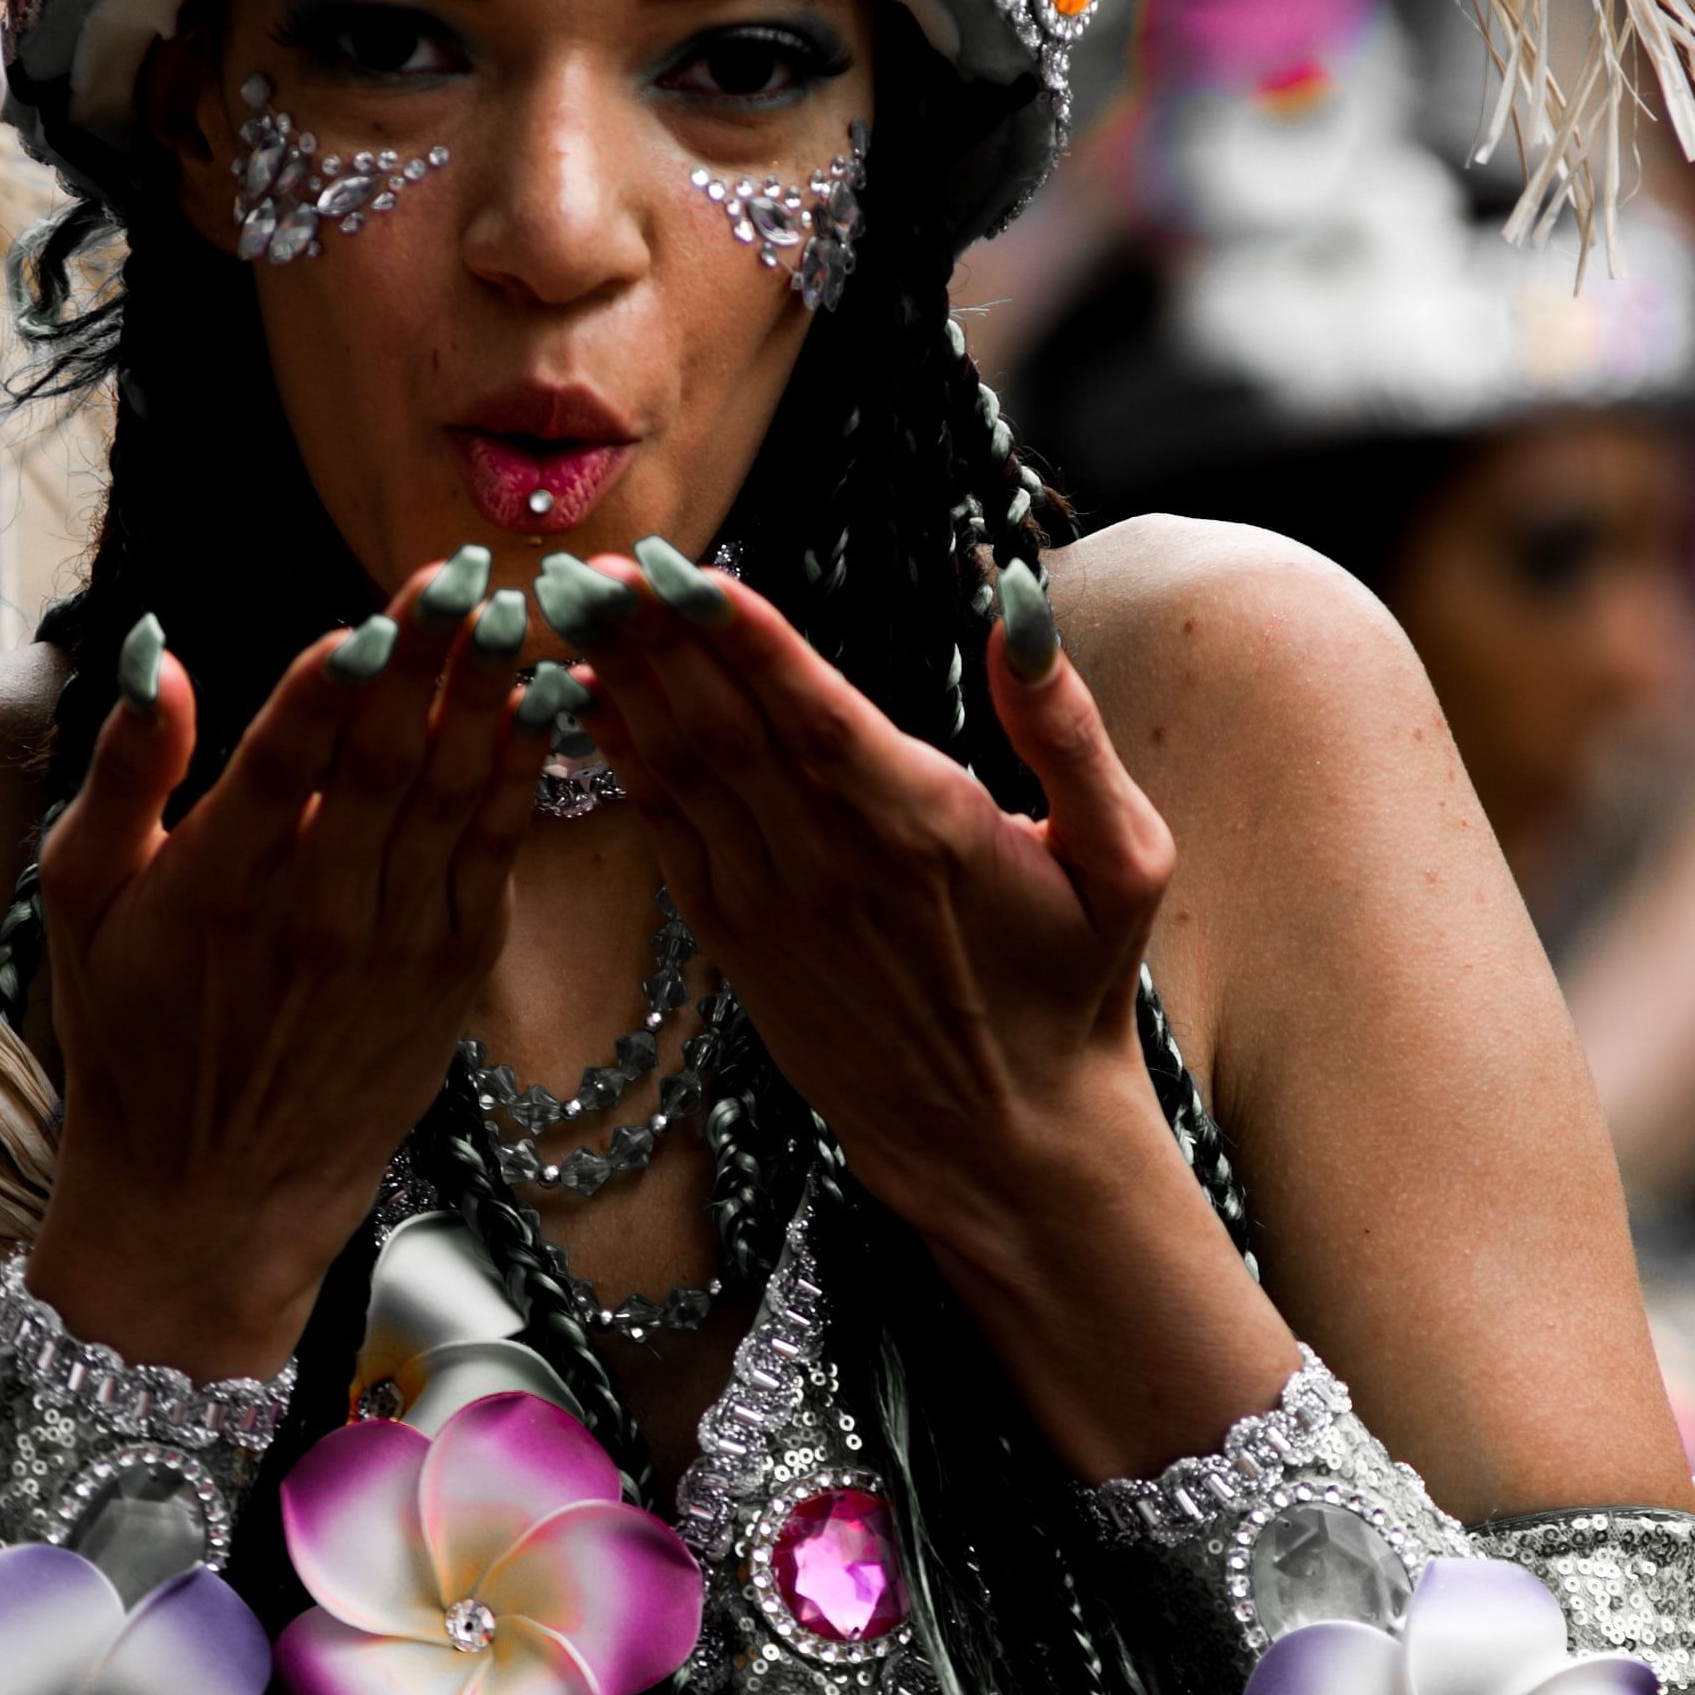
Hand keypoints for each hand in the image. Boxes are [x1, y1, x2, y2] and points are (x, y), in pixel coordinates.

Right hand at [31, 569, 548, 1375]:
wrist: (213, 1199)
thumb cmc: (131, 1038)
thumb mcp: (81, 903)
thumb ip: (125, 773)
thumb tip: (152, 653)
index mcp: (220, 882)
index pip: (288, 755)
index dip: (339, 677)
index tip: (382, 609)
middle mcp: (317, 910)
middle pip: (389, 759)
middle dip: (437, 657)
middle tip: (476, 570)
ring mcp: (394, 945)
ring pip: (456, 799)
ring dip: (494, 700)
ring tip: (524, 614)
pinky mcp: (450, 974)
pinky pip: (495, 856)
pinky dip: (523, 776)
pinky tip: (546, 704)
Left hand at [559, 558, 1171, 1257]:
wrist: (1001, 1137)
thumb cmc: (1071, 986)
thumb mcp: (1124, 859)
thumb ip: (1069, 730)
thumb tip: (1021, 607)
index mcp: (923, 829)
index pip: (812, 712)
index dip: (738, 637)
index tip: (675, 568)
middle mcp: (831, 864)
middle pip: (723, 726)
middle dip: (652, 635)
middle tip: (591, 556)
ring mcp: (771, 906)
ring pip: (680, 771)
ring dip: (621, 682)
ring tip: (571, 599)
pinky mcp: (735, 941)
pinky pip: (663, 830)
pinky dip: (621, 757)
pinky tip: (587, 692)